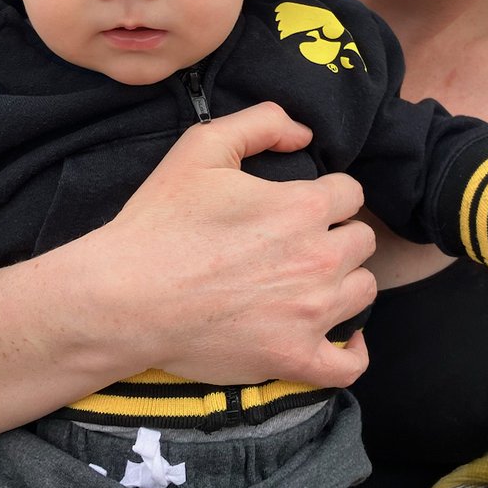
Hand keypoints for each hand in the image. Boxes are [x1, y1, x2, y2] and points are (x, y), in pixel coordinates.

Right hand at [92, 101, 376, 388]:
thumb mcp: (202, 147)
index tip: (302, 206)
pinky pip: (349, 365)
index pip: (350, 194)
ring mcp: (311, 313)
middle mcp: (318, 259)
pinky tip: (343, 339)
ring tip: (310, 282)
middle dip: (337, 236)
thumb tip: (304, 133)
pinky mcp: (294, 358)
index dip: (327, 195)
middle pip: (361, 241)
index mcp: (303, 207)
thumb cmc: (160, 222)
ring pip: (363, 291)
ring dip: (343, 283)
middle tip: (300, 244)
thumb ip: (262, 122)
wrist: (124, 297)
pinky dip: (352, 353)